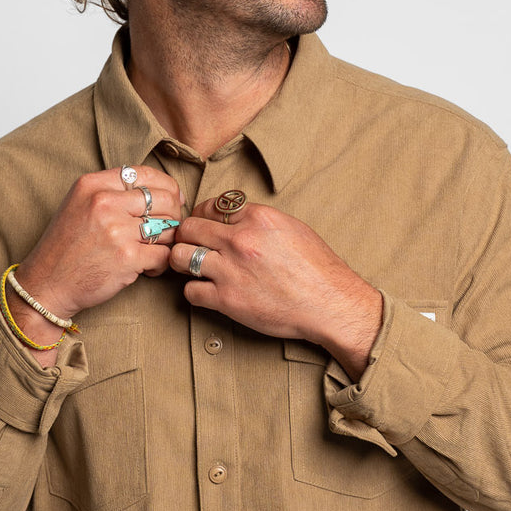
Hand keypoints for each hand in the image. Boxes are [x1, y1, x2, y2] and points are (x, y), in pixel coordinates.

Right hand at [14, 165, 183, 333]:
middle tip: (165, 231)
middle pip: (165, 198)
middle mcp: (104, 202)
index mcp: (93, 184)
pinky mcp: (126, 257)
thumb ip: (112, 192)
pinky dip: (160, 264)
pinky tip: (146, 268)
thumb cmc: (67, 246)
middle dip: (173, 215)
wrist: (47, 284)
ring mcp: (116, 229)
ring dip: (166, 242)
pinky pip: (164, 255)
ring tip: (150, 252)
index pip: (146, 173)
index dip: (167, 187)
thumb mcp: (80, 204)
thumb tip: (163, 190)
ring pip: (168, 227)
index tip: (172, 201)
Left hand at [170, 197, 383, 379]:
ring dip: (182, 262)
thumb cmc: (317, 268)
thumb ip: (259, 221)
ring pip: (180, 257)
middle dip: (186, 237)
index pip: (209, 207)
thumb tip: (235, 220)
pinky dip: (194, 293)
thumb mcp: (291, 228)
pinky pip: (190, 292)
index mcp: (257, 217)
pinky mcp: (228, 300)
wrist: (331, 303)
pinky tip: (207, 292)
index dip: (201, 217)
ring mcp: (231, 270)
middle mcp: (240, 240)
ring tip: (192, 268)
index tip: (202, 227)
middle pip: (188, 228)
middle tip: (190, 246)